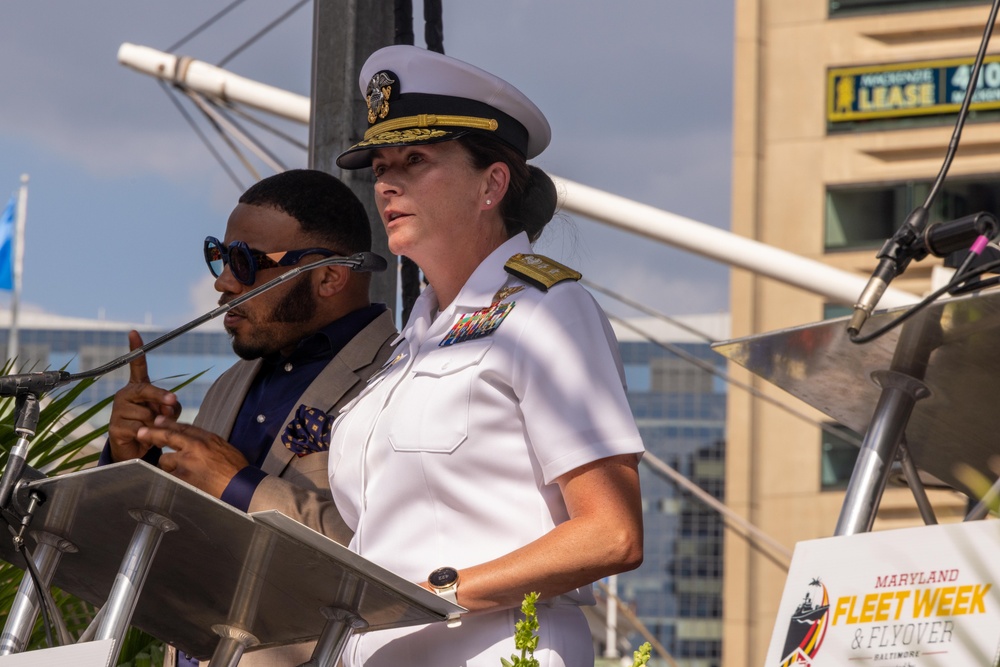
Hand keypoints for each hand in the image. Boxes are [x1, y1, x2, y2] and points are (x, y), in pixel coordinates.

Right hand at [107, 331, 180, 461]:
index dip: (135, 349)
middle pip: (146, 390)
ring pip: (146, 413)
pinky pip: (138, 428)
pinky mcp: (114, 427)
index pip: (136, 366)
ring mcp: (117, 410)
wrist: (137, 449)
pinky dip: (147, 434)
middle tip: (172, 401)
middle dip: (161, 397)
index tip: (134, 332)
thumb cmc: (154, 425)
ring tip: (152, 428)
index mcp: (137, 388)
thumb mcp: (168, 412)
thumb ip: (171, 405)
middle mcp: (124, 395)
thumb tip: (168, 407)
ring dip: (156, 423)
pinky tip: (143, 437)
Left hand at [136, 416, 249, 498]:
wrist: (241, 486)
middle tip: (141, 432)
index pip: (184, 427)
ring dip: (168, 466)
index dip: (169, 423)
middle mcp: (195, 447)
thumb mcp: (224, 448)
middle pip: (169, 436)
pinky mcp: (183, 478)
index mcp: (207, 438)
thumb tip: (193, 442)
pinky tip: (179, 483)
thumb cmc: (237, 470)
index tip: (159, 421)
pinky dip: (171, 479)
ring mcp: (187, 462)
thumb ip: (207, 444)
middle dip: (153, 433)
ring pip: (165, 460)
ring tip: (181, 474)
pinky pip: (168, 477)